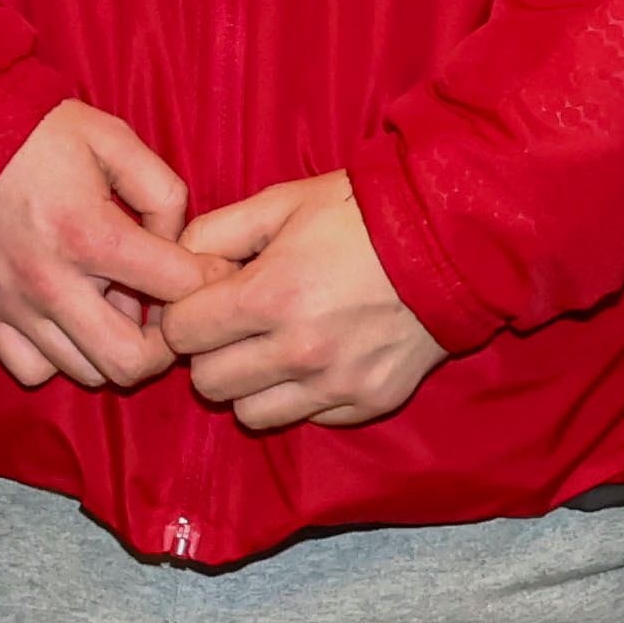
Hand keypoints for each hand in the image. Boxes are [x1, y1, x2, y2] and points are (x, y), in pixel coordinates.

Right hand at [0, 101, 209, 393]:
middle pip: (131, 361)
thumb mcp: (112, 138)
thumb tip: (178, 243)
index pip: (177, 287)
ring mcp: (14, 305)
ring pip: (87, 372)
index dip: (210, 281)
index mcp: (88, 232)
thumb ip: (161, 190)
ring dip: (112, 347)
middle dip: (164, 344)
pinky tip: (69, 320)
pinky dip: (60, 357)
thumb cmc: (39, 133)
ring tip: (113, 307)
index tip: (211, 271)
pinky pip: (34, 371)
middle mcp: (51, 282)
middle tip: (163, 311)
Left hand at [163, 172, 442, 431]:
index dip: (182, 315)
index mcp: (270, 296)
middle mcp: (300, 350)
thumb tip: (174, 266)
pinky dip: (299, 396)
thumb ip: (213, 233)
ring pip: (250, 414)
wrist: (449, 240)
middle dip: (210, 353)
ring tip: (270, 347)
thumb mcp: (278, 203)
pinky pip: (305, 419)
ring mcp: (337, 384)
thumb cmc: (357, 214)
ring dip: (249, 384)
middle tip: (232, 326)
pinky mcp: (369, 403)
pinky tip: (315, 358)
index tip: (200, 302)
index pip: (181, 334)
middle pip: (209, 383)